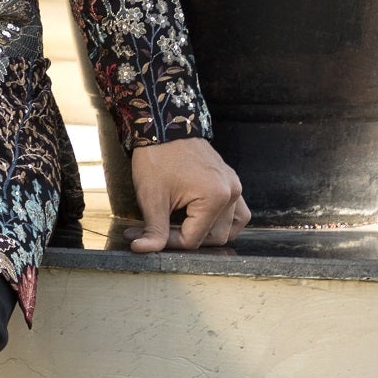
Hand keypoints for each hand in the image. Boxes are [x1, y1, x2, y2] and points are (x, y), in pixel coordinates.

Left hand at [127, 136, 249, 253]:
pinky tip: (197, 218)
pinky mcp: (230, 181)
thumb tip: (143, 250)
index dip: (169, 243)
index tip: (147, 236)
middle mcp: (231, 193)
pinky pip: (235, 211)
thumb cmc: (157, 158)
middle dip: (185, 238)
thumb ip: (153, 229)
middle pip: (215, 238)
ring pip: (231, 228)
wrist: (163, 126)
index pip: (194, 239)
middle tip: (160, 231)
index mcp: (216, 197)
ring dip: (209, 234)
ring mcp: (234, 186)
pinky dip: (219, 220)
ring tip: (181, 228)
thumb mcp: (152, 198)